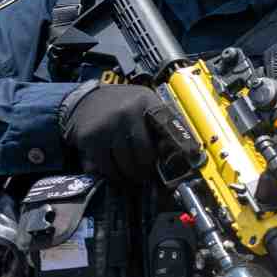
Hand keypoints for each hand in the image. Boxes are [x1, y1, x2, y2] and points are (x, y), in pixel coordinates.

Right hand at [60, 84, 175, 186]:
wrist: (85, 101)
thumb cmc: (123, 106)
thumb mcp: (144, 103)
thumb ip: (162, 122)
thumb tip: (186, 151)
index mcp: (146, 102)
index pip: (167, 124)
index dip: (181, 142)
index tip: (191, 155)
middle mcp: (127, 112)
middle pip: (145, 153)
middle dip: (147, 168)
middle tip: (146, 174)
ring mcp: (108, 125)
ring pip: (126, 164)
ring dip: (131, 175)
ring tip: (132, 175)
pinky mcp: (91, 138)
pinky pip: (106, 167)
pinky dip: (113, 175)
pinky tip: (116, 173)